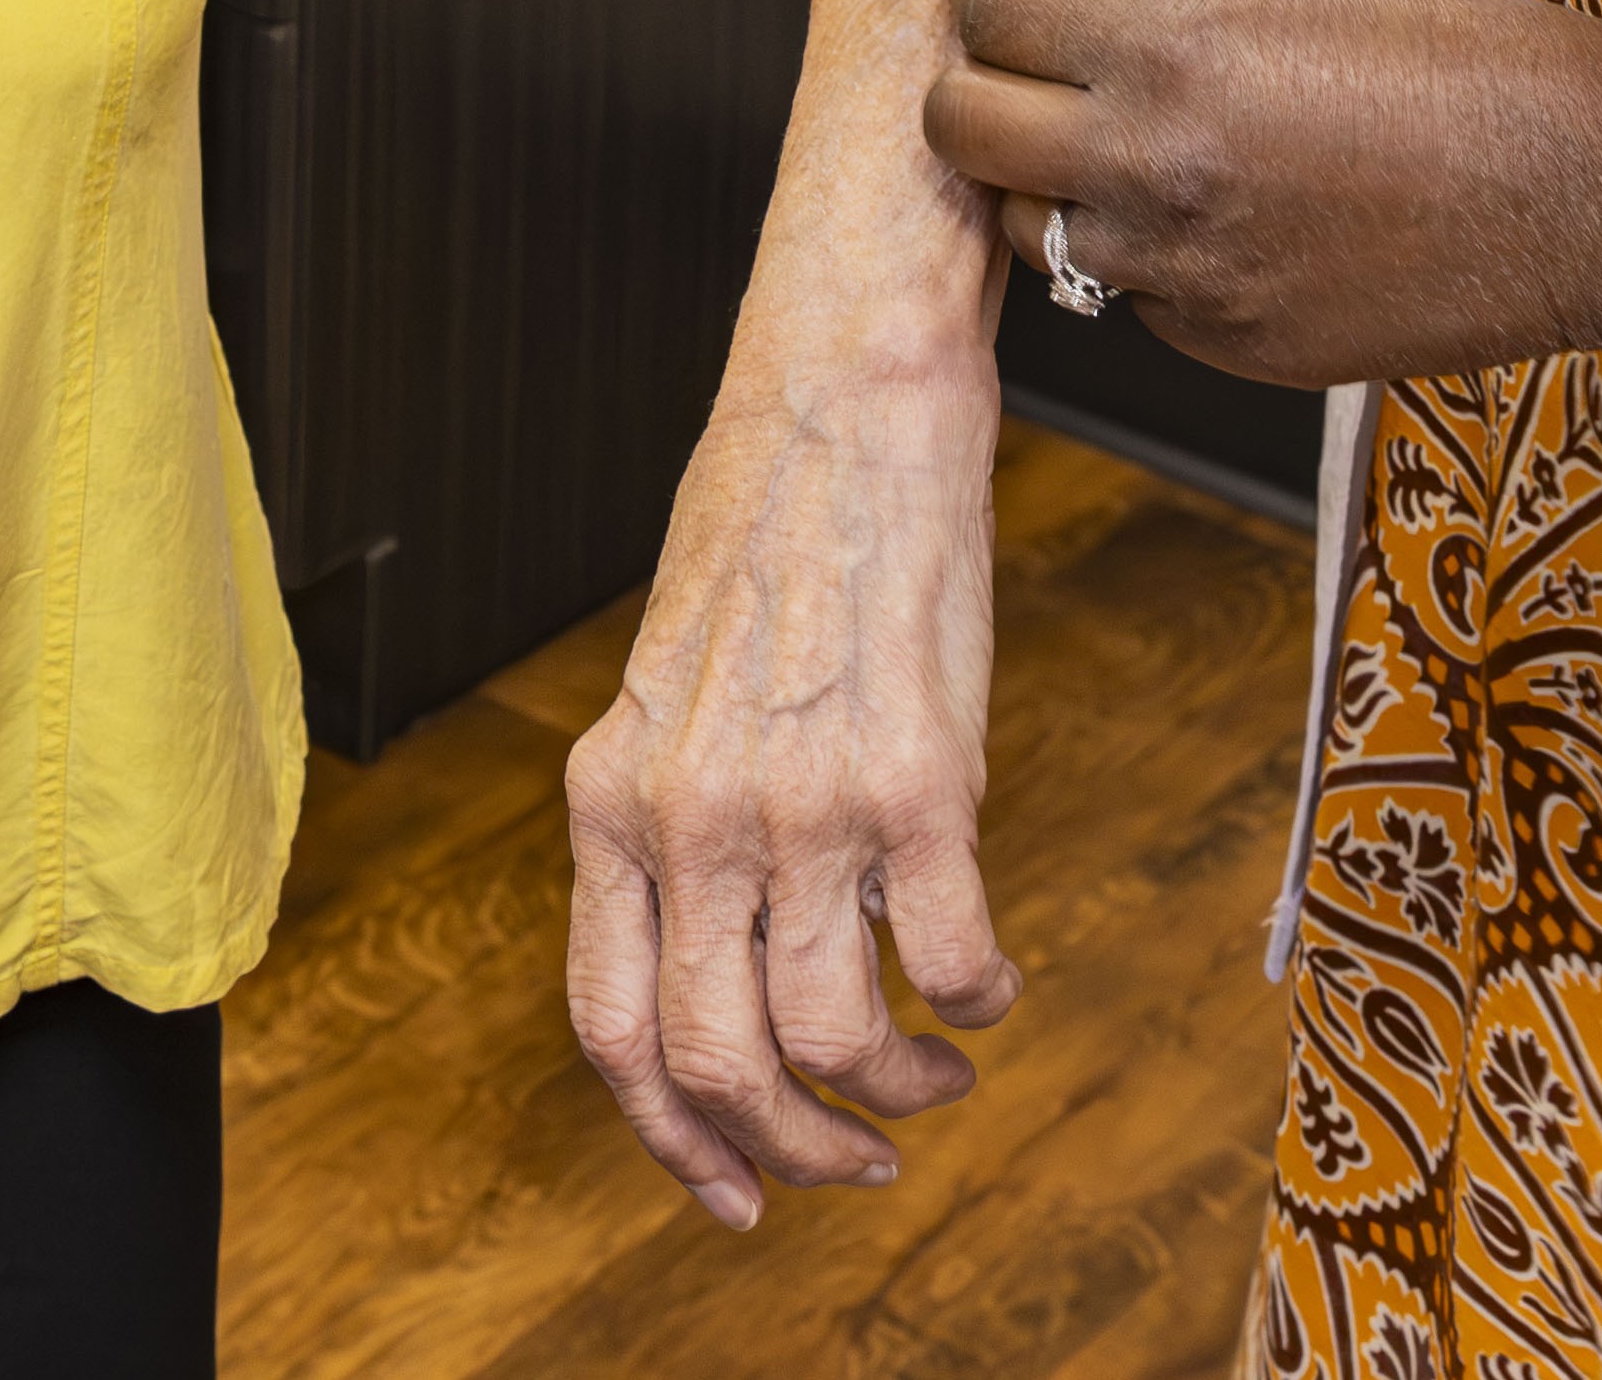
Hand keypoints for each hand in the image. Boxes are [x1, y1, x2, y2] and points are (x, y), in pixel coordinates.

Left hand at [562, 293, 1017, 1225]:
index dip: (673, 1140)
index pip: (611, 1029)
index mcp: (609, 802)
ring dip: (901, 1087)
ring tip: (939, 1066)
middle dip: (794, 1152)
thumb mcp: (669, 697)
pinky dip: (983, 998)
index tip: (735, 1192)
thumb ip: (673, 828)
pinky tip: (992, 978)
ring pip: (836, 1039)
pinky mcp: (919, 779)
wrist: (844, 407)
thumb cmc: (767, 544)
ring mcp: (801, 803)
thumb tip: (723, 966)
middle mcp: (688, 818)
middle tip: (861, 1161)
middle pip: (718, 1063)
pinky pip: (956, 957)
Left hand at [925, 0, 1601, 395]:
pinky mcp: (1230, 349)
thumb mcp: (1308, 0)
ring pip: (1034, 235)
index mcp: (1171, 54)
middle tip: (1003, 72)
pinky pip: (1134, 302)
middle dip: (970, 94)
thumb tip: (1103, 33)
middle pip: (963, 135)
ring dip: (1049, 191)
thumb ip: (1183, 28)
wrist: (1601, 197)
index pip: (989, 17)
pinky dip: (1147, 265)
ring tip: (1108, 153)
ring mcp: (1185, 276)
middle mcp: (1151, 169)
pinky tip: (1213, 226)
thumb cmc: (1485, 72)